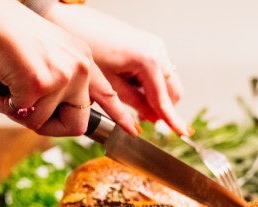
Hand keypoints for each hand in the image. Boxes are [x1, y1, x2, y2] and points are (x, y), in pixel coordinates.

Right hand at [0, 0, 135, 135]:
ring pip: (42, 123)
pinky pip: (23, 116)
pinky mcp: (41, 84)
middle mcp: (79, 67)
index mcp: (83, 59)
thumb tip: (54, 114)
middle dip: (46, 125)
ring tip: (5, 85)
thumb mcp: (47, 56)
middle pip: (76, 124)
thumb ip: (59, 81)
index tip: (132, 129)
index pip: (107, 93)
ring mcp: (63, 76)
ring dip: (17, 111)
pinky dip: (3, 105)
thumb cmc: (5, 36)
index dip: (118, 115)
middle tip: (23, 109)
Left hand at [45, 4, 189, 135]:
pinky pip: (158, 71)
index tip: (182, 133)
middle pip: (172, 91)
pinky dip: (151, 85)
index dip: (172, 120)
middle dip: (162, 109)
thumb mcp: (110, 84)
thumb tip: (151, 118)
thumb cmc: (88, 49)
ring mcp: (155, 46)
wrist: (74, 23)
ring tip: (135, 105)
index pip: (164, 99)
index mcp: (149, 61)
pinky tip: (133, 89)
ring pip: (167, 82)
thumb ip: (135, 103)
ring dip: (156, 97)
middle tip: (144, 120)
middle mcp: (157, 51)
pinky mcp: (149, 45)